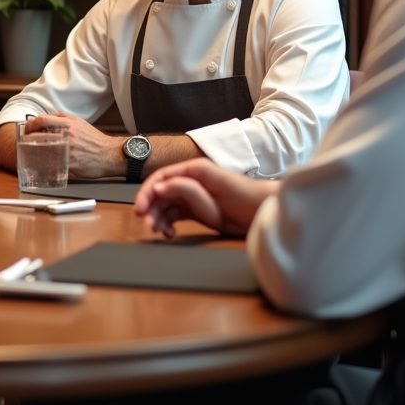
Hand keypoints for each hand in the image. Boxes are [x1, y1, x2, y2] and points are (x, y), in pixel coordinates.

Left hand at [26, 113, 124, 178]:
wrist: (109, 154)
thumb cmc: (93, 139)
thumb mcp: (79, 122)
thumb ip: (63, 118)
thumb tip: (46, 116)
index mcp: (69, 123)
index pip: (42, 119)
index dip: (30, 124)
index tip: (26, 129)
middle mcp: (68, 134)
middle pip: (40, 134)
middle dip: (28, 138)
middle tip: (24, 141)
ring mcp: (69, 149)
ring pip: (43, 148)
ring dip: (34, 150)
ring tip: (30, 152)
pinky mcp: (70, 163)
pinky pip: (53, 163)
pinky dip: (45, 163)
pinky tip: (42, 164)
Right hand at [134, 158, 277, 237]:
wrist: (263, 211)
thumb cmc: (244, 194)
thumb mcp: (214, 187)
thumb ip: (186, 187)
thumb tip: (159, 188)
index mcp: (193, 171)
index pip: (161, 178)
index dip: (147, 193)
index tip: (140, 208)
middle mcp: (190, 182)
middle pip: (160, 194)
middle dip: (151, 209)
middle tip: (148, 224)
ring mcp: (193, 198)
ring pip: (166, 207)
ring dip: (159, 219)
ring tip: (160, 232)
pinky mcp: (197, 212)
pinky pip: (175, 217)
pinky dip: (169, 225)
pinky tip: (171, 234)